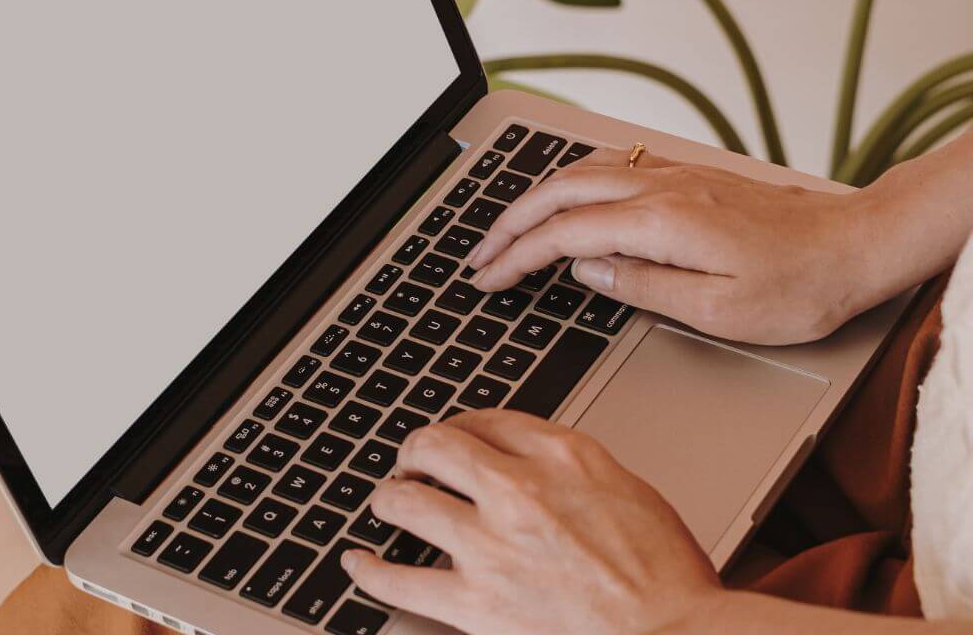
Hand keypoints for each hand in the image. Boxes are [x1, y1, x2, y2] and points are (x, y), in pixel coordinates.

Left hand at [342, 410, 723, 634]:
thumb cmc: (664, 575)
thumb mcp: (627, 489)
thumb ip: (570, 466)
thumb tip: (528, 457)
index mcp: (562, 456)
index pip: (489, 419)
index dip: (462, 425)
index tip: (456, 437)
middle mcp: (519, 490)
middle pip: (437, 446)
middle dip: (416, 449)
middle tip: (412, 461)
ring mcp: (491, 546)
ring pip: (406, 501)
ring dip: (389, 496)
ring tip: (387, 500)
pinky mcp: (474, 603)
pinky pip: (398, 579)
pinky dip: (369, 569)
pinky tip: (358, 561)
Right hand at [466, 147, 881, 344]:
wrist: (855, 245)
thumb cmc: (799, 285)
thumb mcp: (718, 311)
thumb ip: (642, 286)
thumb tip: (586, 270)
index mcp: (661, 222)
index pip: (564, 234)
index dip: (516, 257)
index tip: (488, 277)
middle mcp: (659, 187)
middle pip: (559, 192)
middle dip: (508, 224)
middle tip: (479, 255)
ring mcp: (672, 176)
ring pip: (580, 171)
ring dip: (535, 199)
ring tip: (508, 229)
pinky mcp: (686, 176)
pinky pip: (608, 166)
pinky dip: (569, 182)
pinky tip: (565, 198)